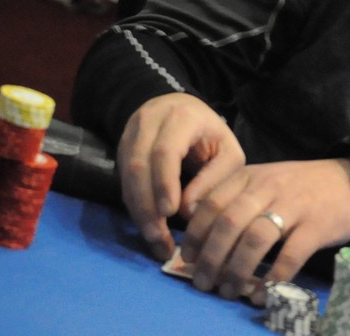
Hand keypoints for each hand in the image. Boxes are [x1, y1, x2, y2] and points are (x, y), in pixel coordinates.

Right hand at [117, 92, 244, 261]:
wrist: (180, 109)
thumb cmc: (210, 133)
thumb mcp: (228, 150)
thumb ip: (215, 177)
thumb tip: (187, 211)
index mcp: (180, 117)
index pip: (165, 150)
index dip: (164, 182)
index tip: (169, 213)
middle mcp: (149, 122)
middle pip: (138, 166)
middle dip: (147, 206)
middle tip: (159, 238)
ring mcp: (130, 136)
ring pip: (127, 177)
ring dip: (139, 212)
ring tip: (155, 240)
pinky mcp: (122, 151)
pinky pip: (124, 182)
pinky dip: (136, 207)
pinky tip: (148, 227)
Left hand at [180, 158, 349, 303]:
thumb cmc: (298, 186)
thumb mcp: (263, 180)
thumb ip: (233, 198)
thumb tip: (197, 234)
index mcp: (250, 176)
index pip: (211, 203)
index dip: (196, 234)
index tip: (188, 258)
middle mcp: (268, 188)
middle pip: (229, 223)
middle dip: (211, 258)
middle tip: (203, 282)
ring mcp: (294, 206)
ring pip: (255, 240)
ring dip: (236, 270)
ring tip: (228, 291)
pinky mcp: (317, 226)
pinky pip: (289, 256)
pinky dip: (272, 279)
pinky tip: (262, 294)